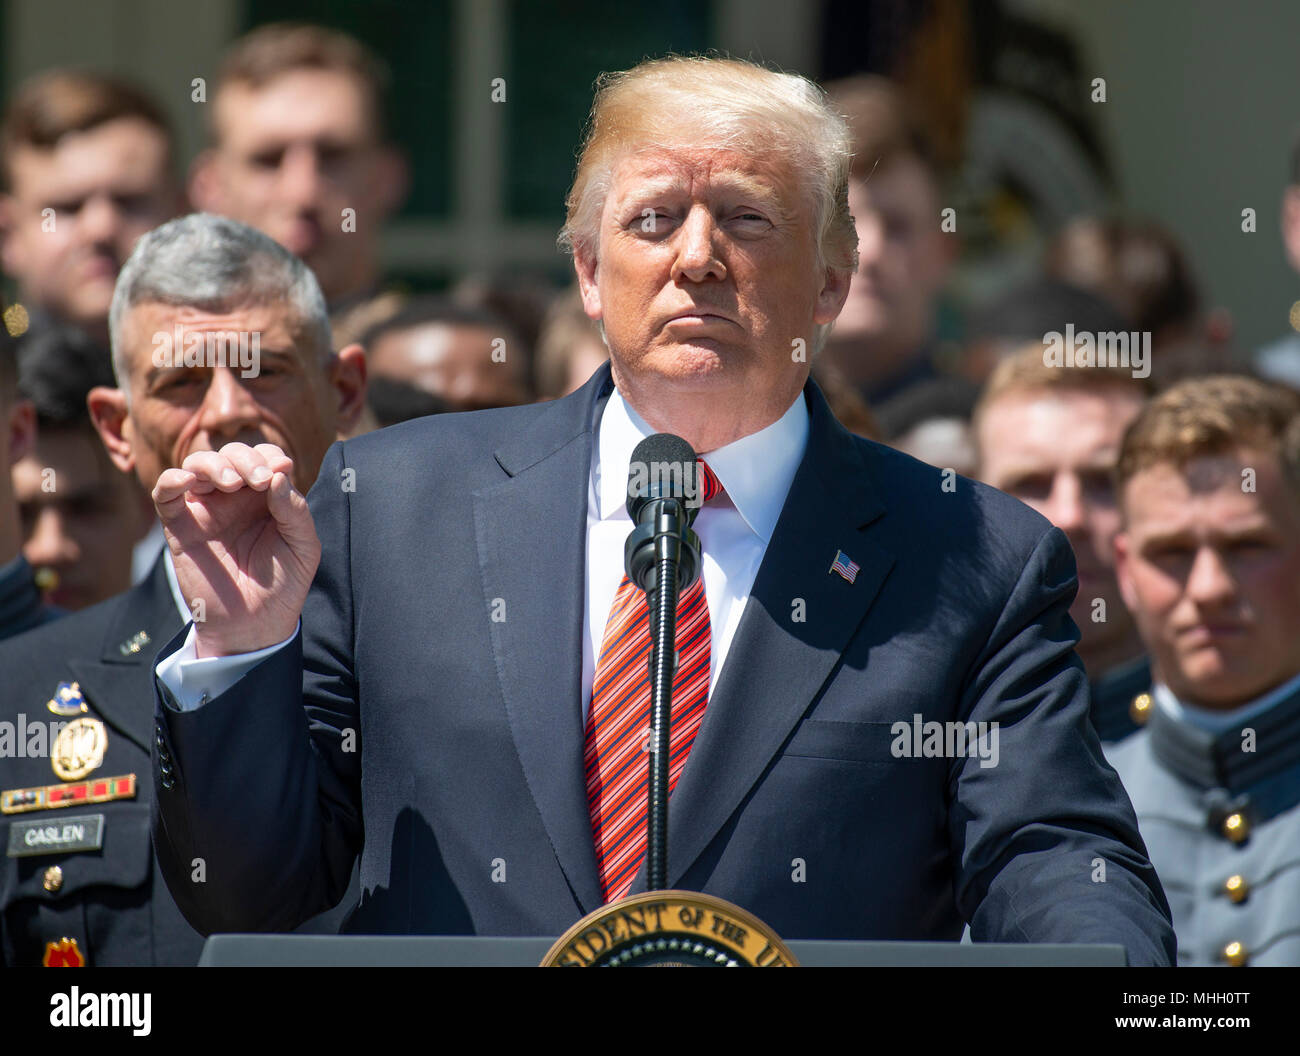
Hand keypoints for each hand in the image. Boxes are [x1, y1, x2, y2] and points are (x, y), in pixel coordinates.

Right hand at [152, 443, 320, 656]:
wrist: (254, 625)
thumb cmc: (283, 585)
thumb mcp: (303, 546)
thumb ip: (294, 510)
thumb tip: (277, 475)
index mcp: (267, 497)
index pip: (264, 457)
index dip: (270, 456)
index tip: (280, 471)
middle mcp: (235, 498)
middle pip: (231, 455)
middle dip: (244, 458)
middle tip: (257, 480)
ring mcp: (206, 510)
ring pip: (198, 465)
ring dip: (213, 464)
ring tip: (232, 483)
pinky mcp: (180, 527)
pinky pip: (165, 493)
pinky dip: (171, 479)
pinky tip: (188, 481)